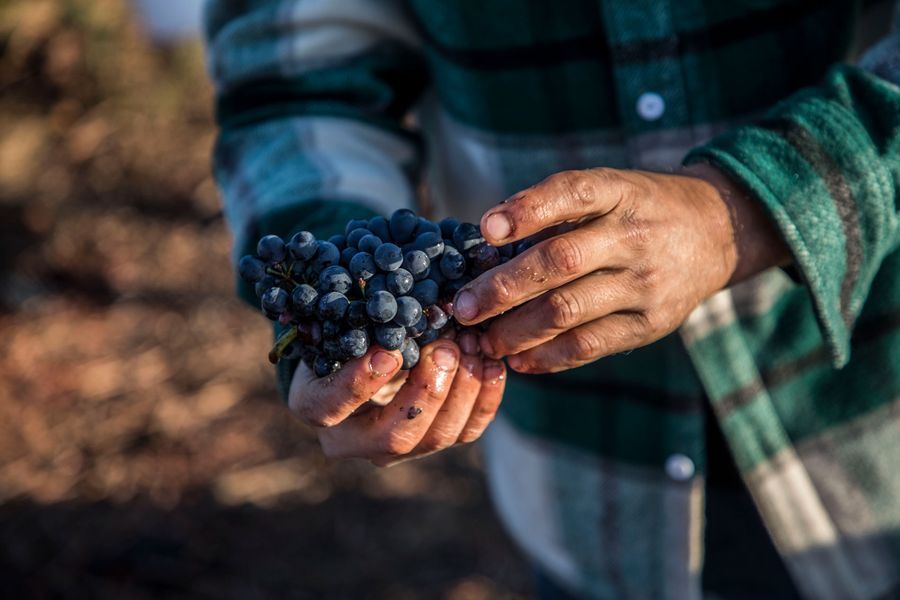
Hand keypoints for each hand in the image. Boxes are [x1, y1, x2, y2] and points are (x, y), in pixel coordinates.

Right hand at [287, 334, 506, 465]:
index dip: (358, 385)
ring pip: (435, 438)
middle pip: (394, 437)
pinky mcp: (431, 442)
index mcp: (316, 404)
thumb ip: (363, 318)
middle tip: (446, 347)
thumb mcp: (344, 320)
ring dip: (462, 389)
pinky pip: (465, 432)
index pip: (329, 406)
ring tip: (472, 345)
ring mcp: (394, 448)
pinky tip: (492, 364)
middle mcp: (351, 439)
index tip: (389, 353)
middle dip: (428, 391)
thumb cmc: (347, 328)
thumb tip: (397, 300)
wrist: (363, 350)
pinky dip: (485, 398)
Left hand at [453, 165, 790, 373]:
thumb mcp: (610, 188)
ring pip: (568, 311)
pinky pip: (591, 345)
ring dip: (516, 330)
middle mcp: (633, 237)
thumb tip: (485, 239)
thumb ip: (556, 207)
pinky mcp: (650, 324)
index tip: (485, 229)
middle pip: (559, 262)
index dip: (527, 211)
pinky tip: (518, 360)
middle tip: (462, 308)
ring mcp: (645, 284)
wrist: (717, 232)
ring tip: (482, 340)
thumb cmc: (639, 209)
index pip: (572, 195)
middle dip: (502, 288)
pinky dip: (549, 356)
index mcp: (620, 193)